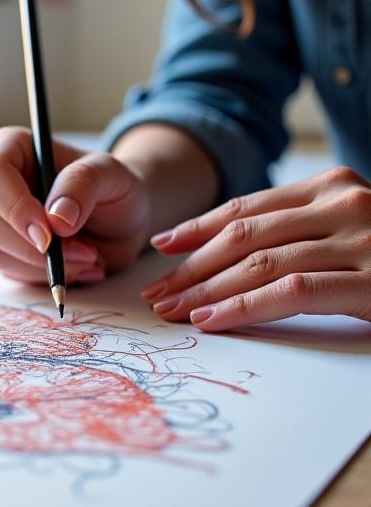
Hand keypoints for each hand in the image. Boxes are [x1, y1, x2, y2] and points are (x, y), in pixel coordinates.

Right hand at [0, 126, 150, 285]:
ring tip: (88, 256)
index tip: (49, 236)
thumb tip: (55, 219)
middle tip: (86, 252)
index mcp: (12, 148)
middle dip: (31, 246)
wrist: (121, 222)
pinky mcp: (1, 250)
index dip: (13, 208)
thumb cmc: (113, 188)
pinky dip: (43, 277)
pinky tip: (75, 266)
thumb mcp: (111, 175)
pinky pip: (6, 272)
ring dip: (41, 265)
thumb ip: (82, 185)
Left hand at [142, 167, 370, 330]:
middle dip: (192, 267)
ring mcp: (360, 242)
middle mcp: (343, 205)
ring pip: (260, 263)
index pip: (247, 208)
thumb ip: (298, 229)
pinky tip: (212, 319)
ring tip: (172, 310)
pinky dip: (245, 306)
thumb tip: (224, 247)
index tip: (162, 246)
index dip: (198, 229)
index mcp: (331, 187)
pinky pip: (293, 292)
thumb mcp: (348, 227)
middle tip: (157, 291)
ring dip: (207, 291)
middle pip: (244, 236)